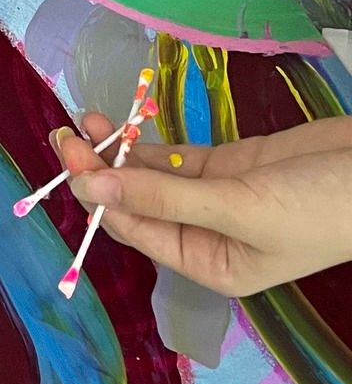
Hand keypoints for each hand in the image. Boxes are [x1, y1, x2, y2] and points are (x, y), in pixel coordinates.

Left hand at [62, 110, 351, 295]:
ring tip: (80, 120)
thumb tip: (94, 186)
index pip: (135, 229)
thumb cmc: (319, 208)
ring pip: (151, 175)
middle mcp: (205, 234)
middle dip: (99, 169)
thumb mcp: (240, 207)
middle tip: (63, 132)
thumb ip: (165, 195)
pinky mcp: (230, 165)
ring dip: (117, 151)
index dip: (100, 196)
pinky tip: (118, 122)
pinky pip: (176, 156)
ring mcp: (216, 197)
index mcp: (208, 263)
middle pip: (137, 201)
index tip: (71, 160)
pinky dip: (147, 140)